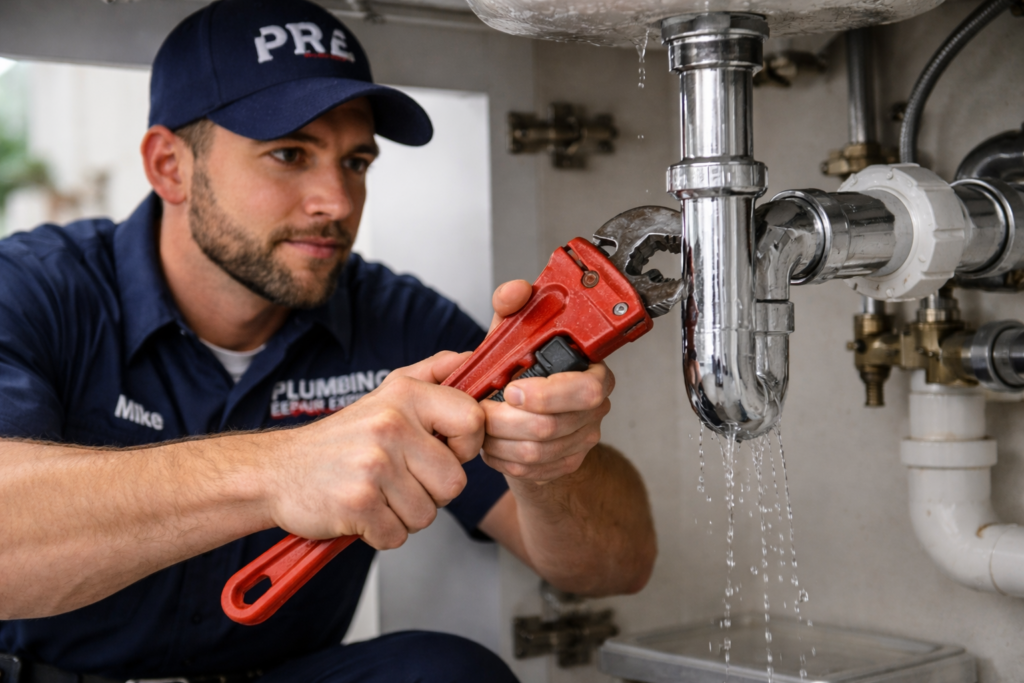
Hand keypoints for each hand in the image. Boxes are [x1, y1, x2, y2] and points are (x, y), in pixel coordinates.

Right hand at [264, 351, 485, 548]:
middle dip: (431, 490)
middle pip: (454, 481)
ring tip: (378, 493)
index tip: (444, 450)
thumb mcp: (388, 392)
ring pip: (427, 513)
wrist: (278, 471)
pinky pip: (398, 535)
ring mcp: (374, 465)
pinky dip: (382, 532)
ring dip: (405, 513)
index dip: (465, 446)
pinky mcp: (358, 503)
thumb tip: (473, 358)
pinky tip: (363, 510)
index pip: (473, 422)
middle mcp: (391, 425)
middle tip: (400, 479)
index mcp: (405, 395)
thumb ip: (434, 373)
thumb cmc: (342, 438)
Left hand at [480, 281, 614, 482]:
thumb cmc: (525, 372)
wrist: (531, 414)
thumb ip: (512, 309)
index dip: (547, 394)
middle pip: (554, 426)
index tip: (510, 390)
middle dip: (506, 420)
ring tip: (481, 425)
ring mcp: (582, 439)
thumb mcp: (516, 334)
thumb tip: (515, 292)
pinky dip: (500, 458)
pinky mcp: (565, 464)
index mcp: (591, 370)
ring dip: (498, 440)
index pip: (586, 389)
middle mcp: (594, 408)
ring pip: (536, 452)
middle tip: (481, 410)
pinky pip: (529, 470)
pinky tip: (491, 443)